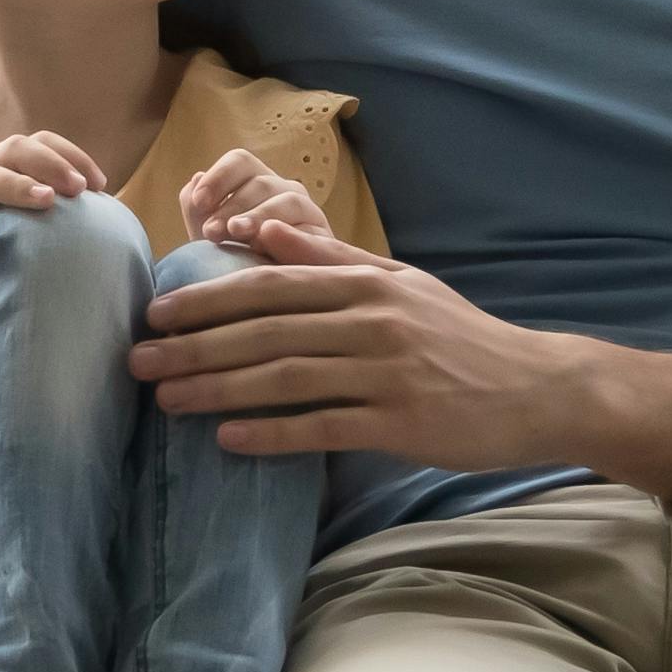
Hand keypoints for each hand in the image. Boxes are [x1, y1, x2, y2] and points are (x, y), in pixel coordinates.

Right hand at [0, 130, 104, 310]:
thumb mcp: (13, 230)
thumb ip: (46, 222)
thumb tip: (104, 230)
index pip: (37, 144)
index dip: (71, 155)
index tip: (101, 186)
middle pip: (12, 149)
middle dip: (50, 163)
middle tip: (80, 189)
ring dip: (17, 185)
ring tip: (47, 201)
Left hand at [135, 228, 594, 465]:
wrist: (536, 388)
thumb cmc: (458, 337)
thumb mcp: (400, 283)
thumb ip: (330, 257)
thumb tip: (261, 230)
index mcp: (366, 282)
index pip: (270, 285)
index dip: (207, 298)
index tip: (155, 312)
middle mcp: (371, 320)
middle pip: (265, 330)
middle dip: (194, 345)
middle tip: (135, 360)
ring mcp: (386, 372)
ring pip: (284, 377)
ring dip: (218, 390)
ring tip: (166, 401)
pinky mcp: (400, 421)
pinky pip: (322, 426)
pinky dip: (271, 434)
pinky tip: (228, 441)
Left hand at [169, 144, 327, 253]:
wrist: (271, 299)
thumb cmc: (236, 262)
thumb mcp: (208, 238)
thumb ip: (196, 210)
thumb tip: (196, 179)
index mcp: (255, 182)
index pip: (239, 162)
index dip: (218, 177)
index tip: (199, 202)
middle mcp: (284, 190)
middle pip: (260, 182)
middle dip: (232, 206)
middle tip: (210, 232)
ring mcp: (308, 212)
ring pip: (288, 200)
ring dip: (259, 216)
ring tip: (236, 233)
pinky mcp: (326, 238)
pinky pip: (313, 232)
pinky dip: (293, 236)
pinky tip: (269, 243)